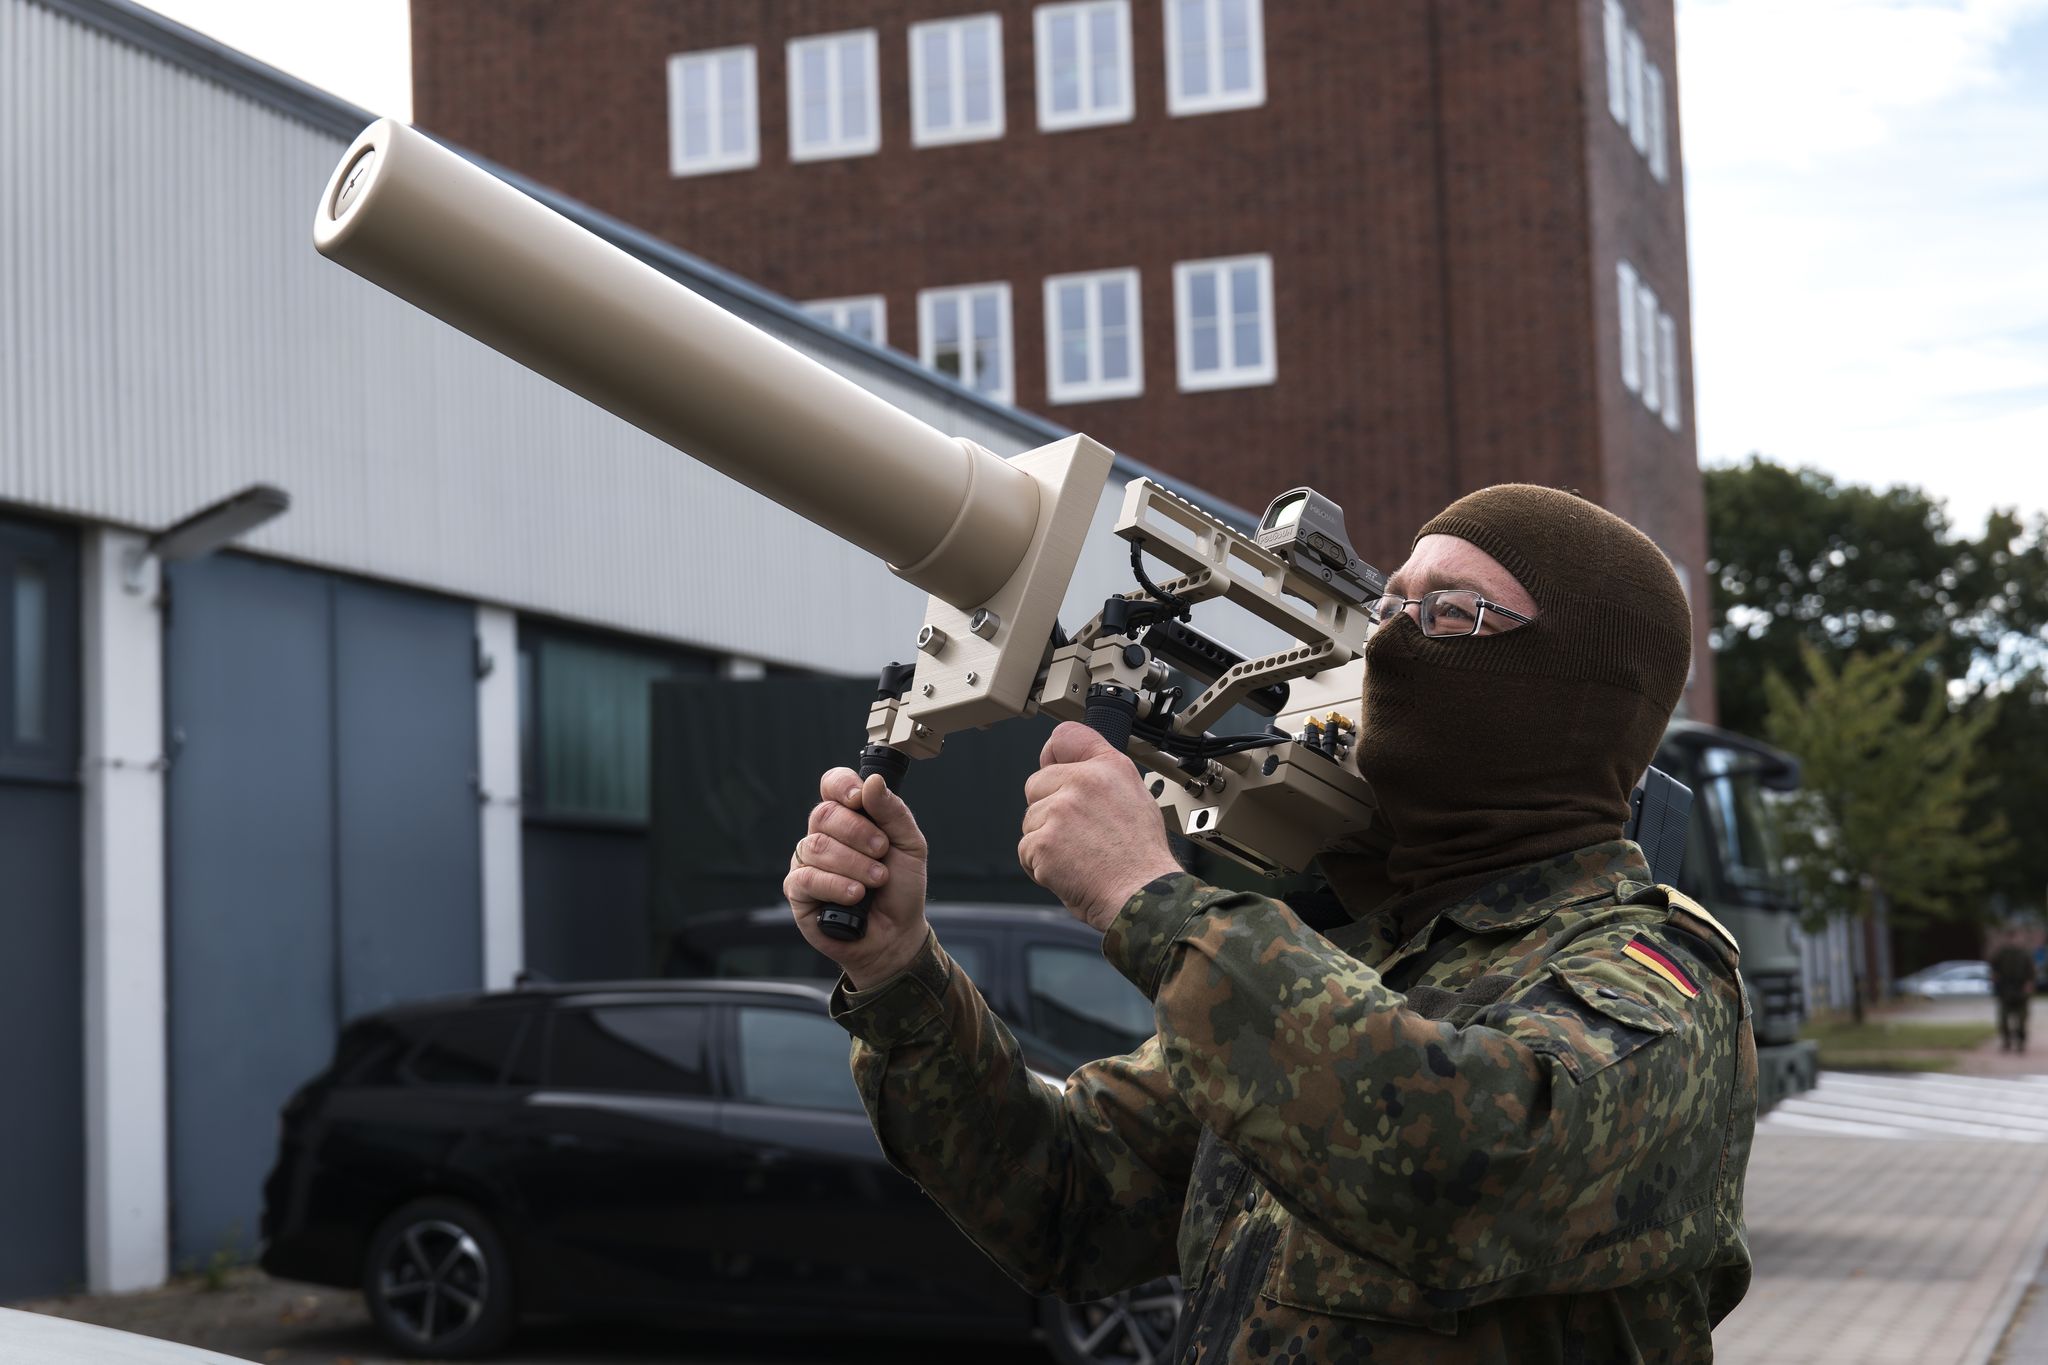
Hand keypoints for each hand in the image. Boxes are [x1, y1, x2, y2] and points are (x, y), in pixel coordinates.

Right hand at [785, 768, 930, 990]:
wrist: (896, 934)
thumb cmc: (900, 889)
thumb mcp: (910, 846)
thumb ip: (893, 812)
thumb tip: (872, 782)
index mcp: (850, 818)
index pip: (832, 785)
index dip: (842, 786)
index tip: (859, 799)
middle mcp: (824, 835)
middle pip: (825, 814)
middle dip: (859, 833)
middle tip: (882, 853)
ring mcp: (807, 862)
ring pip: (817, 846)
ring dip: (854, 864)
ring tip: (876, 880)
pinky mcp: (797, 891)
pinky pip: (806, 878)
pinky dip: (835, 885)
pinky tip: (854, 896)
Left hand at [1019, 723, 1182, 931]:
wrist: (1142, 895)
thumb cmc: (1141, 857)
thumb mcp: (1136, 797)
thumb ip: (1102, 776)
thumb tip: (1071, 769)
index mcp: (1109, 767)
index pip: (1066, 736)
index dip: (1054, 754)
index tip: (1052, 765)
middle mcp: (1083, 781)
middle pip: (1036, 784)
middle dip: (1047, 809)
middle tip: (1079, 835)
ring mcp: (1060, 810)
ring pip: (1030, 820)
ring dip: (1045, 840)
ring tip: (1079, 856)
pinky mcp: (1043, 840)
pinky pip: (1026, 850)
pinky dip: (1041, 865)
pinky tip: (1069, 870)